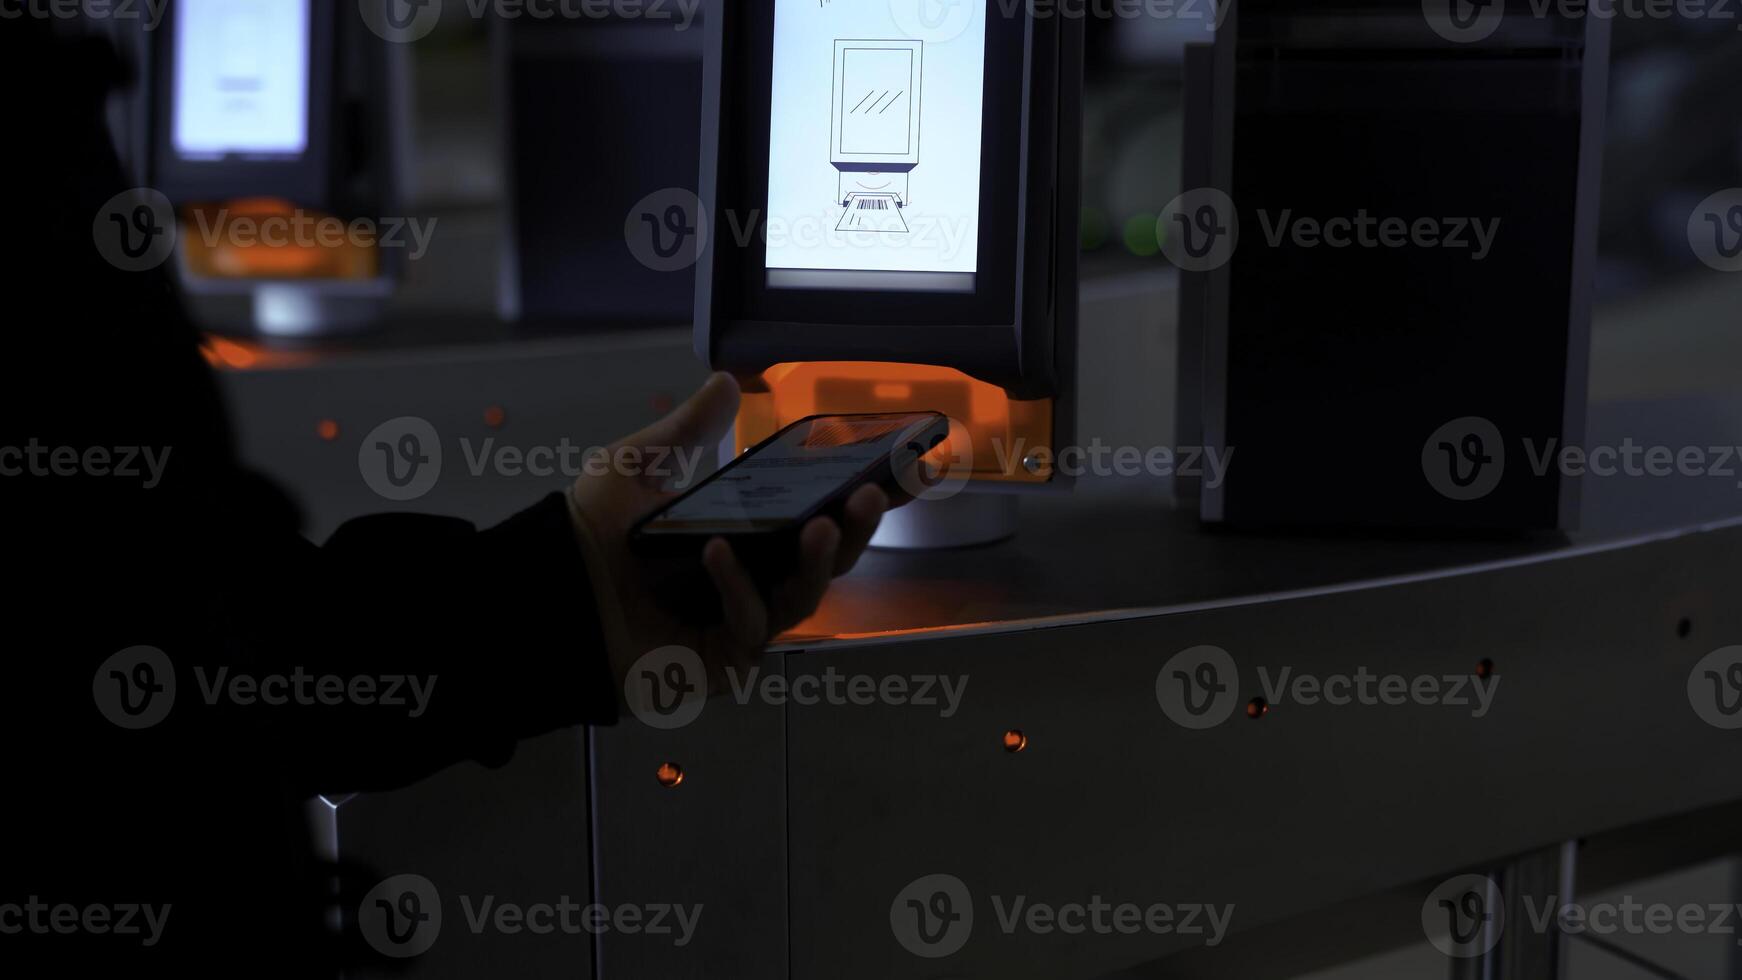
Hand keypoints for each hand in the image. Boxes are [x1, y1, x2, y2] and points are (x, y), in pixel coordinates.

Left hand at [566, 373, 890, 697]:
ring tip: (818, 524)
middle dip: (855, 529)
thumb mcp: (640, 468)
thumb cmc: (594, 535)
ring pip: (801, 597)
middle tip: (871, 494)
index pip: (821, 516)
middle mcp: (756, 581)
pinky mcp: (721, 660)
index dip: (865, 496)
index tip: (909, 468)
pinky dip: (737, 588)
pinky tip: (719, 554)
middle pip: (827, 560)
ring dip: (814, 561)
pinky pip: (748, 626)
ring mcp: (742, 624)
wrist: (546, 591)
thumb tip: (726, 380)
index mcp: (750, 537)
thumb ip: (687, 429)